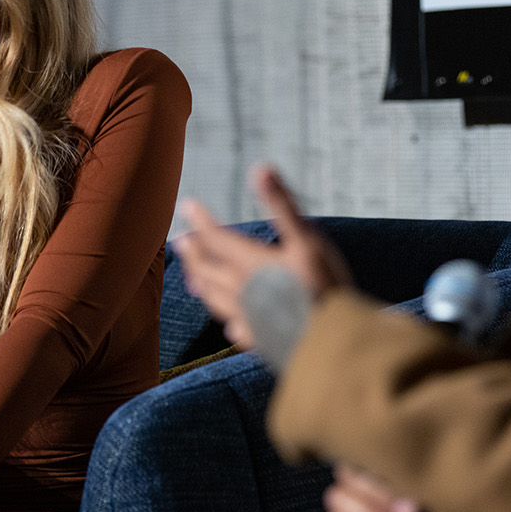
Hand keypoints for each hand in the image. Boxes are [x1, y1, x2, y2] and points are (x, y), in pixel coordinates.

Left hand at [175, 164, 352, 348]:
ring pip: (216, 299)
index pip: (216, 237)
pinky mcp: (262, 340)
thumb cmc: (321, 286)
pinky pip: (239, 331)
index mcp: (251, 263)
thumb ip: (281, 205)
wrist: (331, 342)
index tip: (186, 205)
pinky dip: (230, 324)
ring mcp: (250, 317)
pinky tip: (230, 327)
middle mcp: (243, 290)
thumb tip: (261, 169)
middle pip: (209, 269)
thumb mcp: (305, 239)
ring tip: (193, 279)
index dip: (201, 219)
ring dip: (202, 284)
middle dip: (193, 253)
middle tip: (180, 241)